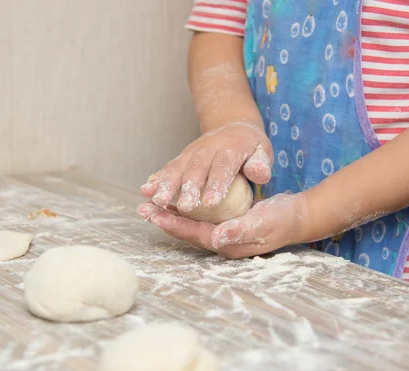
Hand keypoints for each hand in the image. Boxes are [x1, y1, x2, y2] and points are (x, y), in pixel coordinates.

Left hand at [136, 193, 311, 258]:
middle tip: (141, 208)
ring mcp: (223, 235)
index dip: (171, 223)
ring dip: (170, 215)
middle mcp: (221, 242)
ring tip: (151, 205)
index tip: (151, 212)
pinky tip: (175, 202)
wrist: (297, 217)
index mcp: (227, 244)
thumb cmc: (282, 219)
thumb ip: (241, 231)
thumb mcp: (264, 222)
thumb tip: (216, 239)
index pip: (192, 234)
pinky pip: (199, 219)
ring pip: (190, 226)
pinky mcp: (225, 225)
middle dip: (164, 220)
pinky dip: (184, 210)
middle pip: (186, 232)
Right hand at [140, 121, 272, 211]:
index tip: (210, 203)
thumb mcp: (263, 151)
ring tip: (157, 201)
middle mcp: (208, 149)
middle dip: (188, 188)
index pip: (223, 167)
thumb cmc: (251, 147)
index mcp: (231, 148)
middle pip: (197, 169)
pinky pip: (169, 167)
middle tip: (184, 207)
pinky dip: (157, 178)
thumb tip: (260, 174)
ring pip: (178, 168)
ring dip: (167, 184)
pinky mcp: (182, 157)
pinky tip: (145, 190)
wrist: (233, 126)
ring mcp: (192, 152)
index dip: (216, 184)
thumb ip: (261, 163)